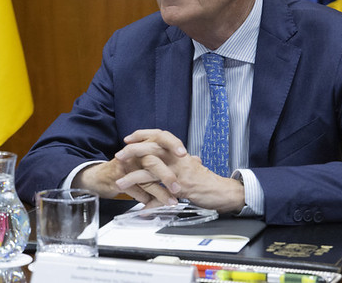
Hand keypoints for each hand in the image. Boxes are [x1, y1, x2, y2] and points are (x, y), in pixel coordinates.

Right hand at [71, 140, 178, 205]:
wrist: (103, 177)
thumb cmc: (130, 168)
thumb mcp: (151, 160)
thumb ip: (174, 160)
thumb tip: (196, 160)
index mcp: (146, 144)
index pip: (160, 137)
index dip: (172, 144)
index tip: (184, 154)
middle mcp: (135, 152)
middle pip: (152, 160)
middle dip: (166, 175)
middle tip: (178, 188)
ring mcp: (126, 164)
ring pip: (144, 178)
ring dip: (159, 193)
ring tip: (171, 202)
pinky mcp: (118, 177)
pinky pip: (134, 189)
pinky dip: (144, 198)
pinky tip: (151, 205)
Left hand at [116, 129, 245, 212]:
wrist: (222, 191)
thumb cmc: (206, 180)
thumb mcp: (189, 166)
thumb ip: (176, 163)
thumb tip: (167, 163)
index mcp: (178, 152)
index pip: (159, 135)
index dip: (142, 135)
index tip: (129, 138)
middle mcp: (177, 157)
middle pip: (151, 147)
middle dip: (132, 151)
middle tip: (119, 156)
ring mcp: (179, 170)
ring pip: (151, 168)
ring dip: (133, 176)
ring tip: (120, 183)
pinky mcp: (180, 185)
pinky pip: (161, 191)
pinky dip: (150, 199)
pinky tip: (141, 206)